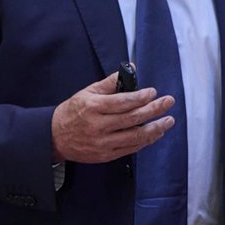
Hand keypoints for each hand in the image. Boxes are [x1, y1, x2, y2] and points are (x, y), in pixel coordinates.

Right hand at [51, 71, 175, 162]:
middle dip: (154, 110)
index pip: (122, 102)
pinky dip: (145, 141)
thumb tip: (131, 69)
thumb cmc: (73, 111)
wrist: (55, 137)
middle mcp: (98, 126)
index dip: (140, 97)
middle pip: (132, 118)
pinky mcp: (106, 155)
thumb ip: (110, 82)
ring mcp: (102, 143)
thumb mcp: (88, 92)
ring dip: (155, 128)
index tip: (153, 92)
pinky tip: (155, 133)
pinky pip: (131, 148)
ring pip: (135, 137)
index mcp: (93, 108)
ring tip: (168, 120)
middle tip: (168, 102)